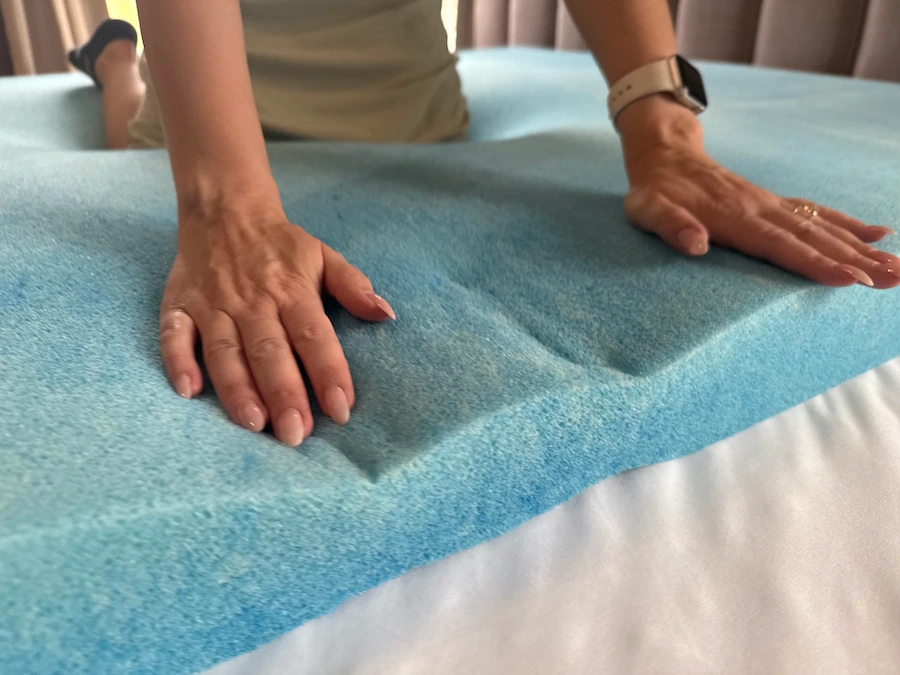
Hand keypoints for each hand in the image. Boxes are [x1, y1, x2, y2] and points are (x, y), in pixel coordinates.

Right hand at [158, 196, 394, 445]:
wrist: (225, 210)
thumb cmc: (281, 246)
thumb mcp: (324, 256)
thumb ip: (354, 287)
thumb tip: (386, 315)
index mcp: (292, 290)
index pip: (313, 336)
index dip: (329, 372)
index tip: (342, 409)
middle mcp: (252, 300)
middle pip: (269, 351)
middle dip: (284, 394)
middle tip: (297, 434)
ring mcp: (213, 304)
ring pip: (224, 350)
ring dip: (238, 388)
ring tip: (254, 424)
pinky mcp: (179, 305)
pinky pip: (174, 335)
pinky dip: (178, 362)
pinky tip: (188, 391)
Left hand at [618, 96, 899, 288]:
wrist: (666, 155)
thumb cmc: (654, 192)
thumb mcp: (647, 210)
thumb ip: (670, 226)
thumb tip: (696, 246)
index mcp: (733, 217)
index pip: (779, 244)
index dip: (813, 262)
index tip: (847, 279)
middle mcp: (761, 209)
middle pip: (814, 237)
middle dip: (854, 260)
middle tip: (892, 280)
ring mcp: (771, 204)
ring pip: (823, 226)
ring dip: (861, 248)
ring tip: (897, 269)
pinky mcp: (775, 203)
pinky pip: (817, 212)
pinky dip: (849, 224)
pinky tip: (880, 235)